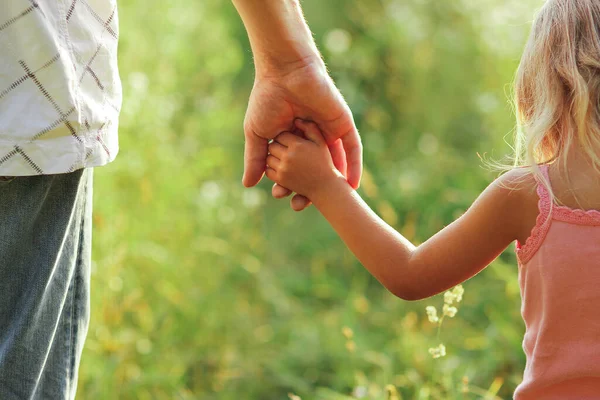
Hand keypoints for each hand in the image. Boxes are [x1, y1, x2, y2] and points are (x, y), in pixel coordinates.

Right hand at [242, 60, 361, 210]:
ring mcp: (329, 131)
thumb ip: (256, 159)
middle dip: (310, 187)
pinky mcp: (343, 124)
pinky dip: (355, 166)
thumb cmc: (267, 99)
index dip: (289, 183)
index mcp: (293, 139)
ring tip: (334, 202)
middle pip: (315, 168)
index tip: (282, 198)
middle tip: (302, 205)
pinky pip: (352, 148)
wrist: (284, 72)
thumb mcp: (258, 134)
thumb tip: (248, 184)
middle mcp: (313, 137)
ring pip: (334, 162)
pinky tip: (353, 184)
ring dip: (334, 181)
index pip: (294, 167)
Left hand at [265, 120, 341, 200]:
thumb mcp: (321, 143)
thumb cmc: (324, 162)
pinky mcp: (281, 179)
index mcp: (297, 145)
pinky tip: (282, 167)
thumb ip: (310, 128)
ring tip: (284, 157)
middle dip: (278, 146)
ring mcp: (283, 168)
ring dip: (274, 157)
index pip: (281, 135)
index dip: (285, 136)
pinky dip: (272, 168)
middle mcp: (288, 156)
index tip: (291, 139)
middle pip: (272, 145)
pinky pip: (268, 170)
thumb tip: (296, 120)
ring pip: (268, 157)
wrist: (325, 187)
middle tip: (285, 148)